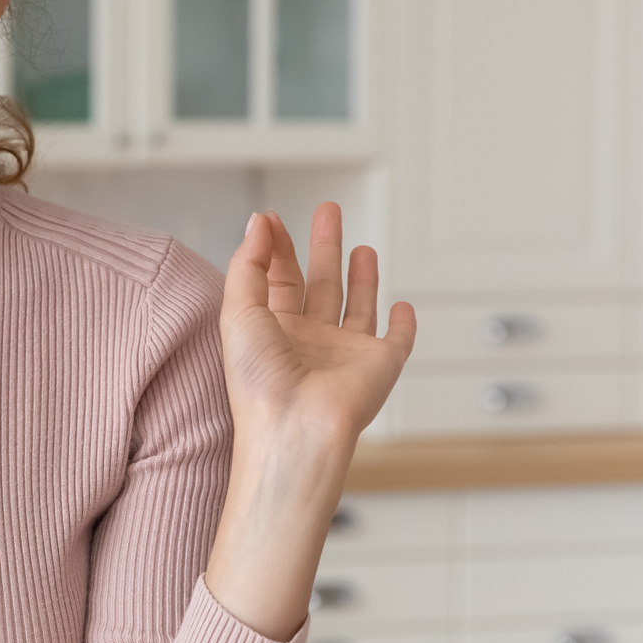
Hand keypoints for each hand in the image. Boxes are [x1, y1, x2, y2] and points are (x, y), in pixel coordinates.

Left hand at [203, 203, 415, 639]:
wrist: (296, 431)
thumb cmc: (259, 382)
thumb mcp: (238, 312)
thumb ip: (248, 264)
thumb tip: (260, 222)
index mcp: (272, 329)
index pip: (277, 277)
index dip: (275, 247)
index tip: (272, 218)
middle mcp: (309, 340)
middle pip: (319, 282)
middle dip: (323, 246)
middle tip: (328, 210)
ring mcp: (346, 353)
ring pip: (357, 306)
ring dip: (361, 277)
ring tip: (362, 248)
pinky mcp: (381, 365)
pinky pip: (398, 341)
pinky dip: (404, 324)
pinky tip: (404, 305)